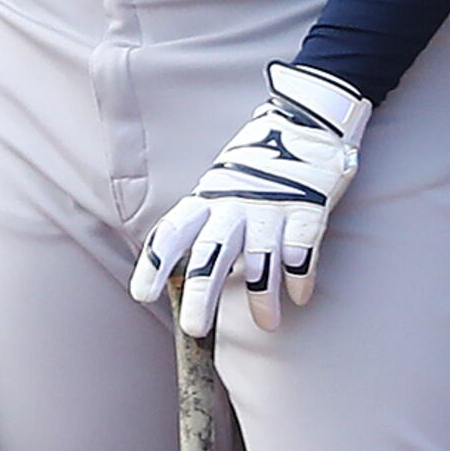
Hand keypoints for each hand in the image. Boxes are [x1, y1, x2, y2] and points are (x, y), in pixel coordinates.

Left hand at [131, 62, 368, 335]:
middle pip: (211, 254)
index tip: (141, 295)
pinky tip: (300, 297)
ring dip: (262, 297)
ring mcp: (271, 207)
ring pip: (261, 260)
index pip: (172, 233)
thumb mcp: (219, 188)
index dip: (155, 264)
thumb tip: (188, 273)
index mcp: (207, 199)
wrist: (304, 121)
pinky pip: (302, 250)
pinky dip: (301, 277)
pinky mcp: (308, 208)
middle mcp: (234, 205)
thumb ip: (207, 225)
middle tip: (195, 329)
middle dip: (202, 293)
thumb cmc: (255, 165)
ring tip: (266, 325)